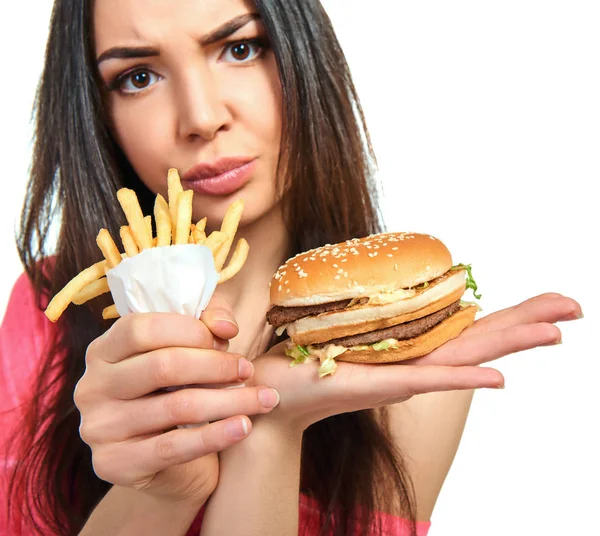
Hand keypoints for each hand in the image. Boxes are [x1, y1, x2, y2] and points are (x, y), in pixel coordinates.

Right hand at [74, 294, 280, 505]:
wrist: (167, 464)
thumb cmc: (177, 392)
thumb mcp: (189, 350)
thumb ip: (206, 324)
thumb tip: (224, 327)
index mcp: (103, 350)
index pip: (143, 328)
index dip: (191, 329)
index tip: (228, 339)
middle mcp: (92, 386)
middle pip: (162, 365)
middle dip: (216, 365)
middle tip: (248, 369)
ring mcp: (98, 428)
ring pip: (176, 406)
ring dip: (230, 400)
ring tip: (263, 398)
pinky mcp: (114, 464)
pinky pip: (174, 447)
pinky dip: (216, 435)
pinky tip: (244, 427)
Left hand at [248, 293, 581, 429]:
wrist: (274, 394)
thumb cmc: (306, 355)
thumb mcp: (341, 317)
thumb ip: (365, 298)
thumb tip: (378, 273)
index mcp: (412, 345)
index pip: (470, 326)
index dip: (510, 312)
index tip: (547, 301)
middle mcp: (417, 361)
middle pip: (481, 338)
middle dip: (528, 321)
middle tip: (575, 307)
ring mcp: (404, 376)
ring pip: (467, 357)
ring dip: (510, 343)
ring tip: (556, 331)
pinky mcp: (382, 385)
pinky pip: (429, 381)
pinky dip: (464, 381)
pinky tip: (497, 378)